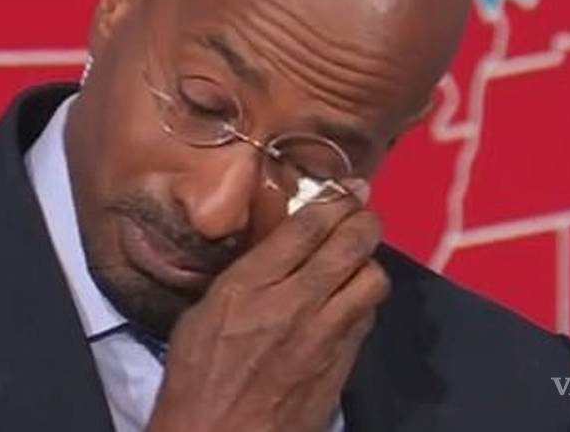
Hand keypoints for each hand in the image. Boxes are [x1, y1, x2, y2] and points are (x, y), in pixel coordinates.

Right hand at [147, 180, 387, 431]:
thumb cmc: (196, 379)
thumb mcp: (202, 314)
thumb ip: (243, 271)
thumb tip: (270, 230)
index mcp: (249, 286)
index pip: (307, 227)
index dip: (334, 201)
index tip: (348, 190)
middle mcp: (294, 304)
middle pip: (350, 245)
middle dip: (363, 222)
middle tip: (364, 214)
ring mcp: (325, 337)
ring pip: (372, 280)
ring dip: (369, 263)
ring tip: (358, 260)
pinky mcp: (343, 366)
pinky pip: (368, 318)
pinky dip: (365, 300)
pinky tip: (352, 300)